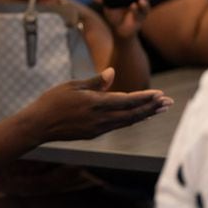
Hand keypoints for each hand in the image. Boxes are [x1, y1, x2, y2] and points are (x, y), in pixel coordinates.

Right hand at [23, 68, 172, 141]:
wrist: (38, 125)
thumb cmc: (52, 101)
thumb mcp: (73, 85)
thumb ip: (95, 82)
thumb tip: (112, 73)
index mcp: (95, 104)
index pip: (127, 100)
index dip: (145, 98)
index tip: (160, 94)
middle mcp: (100, 119)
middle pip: (133, 114)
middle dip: (152, 108)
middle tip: (169, 103)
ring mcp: (97, 129)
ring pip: (127, 122)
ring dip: (144, 115)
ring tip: (158, 110)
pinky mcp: (93, 134)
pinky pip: (117, 126)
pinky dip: (130, 120)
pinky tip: (136, 116)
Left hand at [95, 0, 152, 39]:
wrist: (117, 28)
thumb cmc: (115, 11)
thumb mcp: (108, 4)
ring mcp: (142, 9)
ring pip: (146, 4)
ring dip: (144, 2)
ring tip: (139, 0)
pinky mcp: (140, 18)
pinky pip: (140, 14)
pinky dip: (136, 10)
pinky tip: (133, 7)